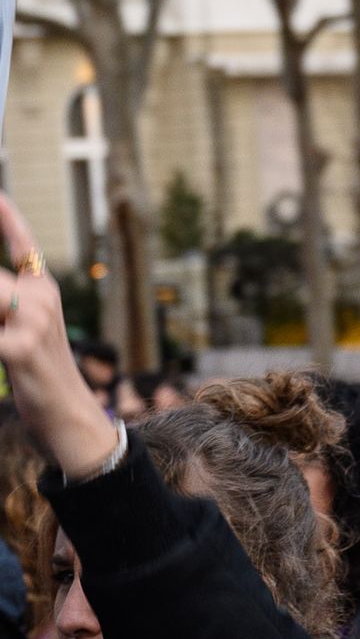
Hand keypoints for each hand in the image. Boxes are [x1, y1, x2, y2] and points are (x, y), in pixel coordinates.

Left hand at [0, 195, 117, 475]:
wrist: (73, 422)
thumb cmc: (43, 382)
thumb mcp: (24, 337)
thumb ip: (8, 310)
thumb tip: (1, 293)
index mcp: (44, 293)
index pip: (21, 243)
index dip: (5, 215)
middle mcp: (42, 299)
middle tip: (6, 325)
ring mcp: (34, 322)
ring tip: (12, 341)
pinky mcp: (21, 348)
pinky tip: (5, 355)